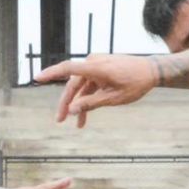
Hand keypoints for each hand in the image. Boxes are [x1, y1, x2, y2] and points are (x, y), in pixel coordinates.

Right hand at [37, 55, 159, 127]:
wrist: (151, 71)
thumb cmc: (135, 84)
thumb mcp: (114, 98)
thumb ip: (91, 103)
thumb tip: (71, 110)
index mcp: (95, 67)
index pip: (67, 69)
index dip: (51, 74)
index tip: (37, 78)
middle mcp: (92, 63)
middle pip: (73, 84)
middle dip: (66, 104)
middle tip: (58, 121)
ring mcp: (96, 65)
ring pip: (82, 87)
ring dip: (79, 105)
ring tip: (78, 125)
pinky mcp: (101, 70)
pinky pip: (90, 85)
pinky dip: (88, 98)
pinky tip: (85, 114)